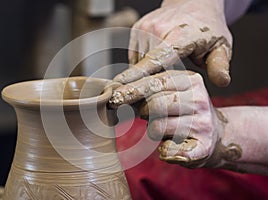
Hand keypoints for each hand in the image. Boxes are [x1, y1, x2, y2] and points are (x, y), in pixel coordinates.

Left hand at [109, 70, 226, 167]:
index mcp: (191, 80)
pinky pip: (169, 149)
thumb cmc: (183, 112)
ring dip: (153, 130)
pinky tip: (171, 146)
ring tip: (163, 128)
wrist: (214, 135)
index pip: (154, 82)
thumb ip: (147, 89)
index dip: (131, 90)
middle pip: (154, 104)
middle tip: (147, 115)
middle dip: (144, 112)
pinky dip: (163, 150)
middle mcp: (199, 99)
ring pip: (158, 127)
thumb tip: (115, 90)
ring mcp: (203, 123)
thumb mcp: (170, 92)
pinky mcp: (203, 146)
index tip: (114, 96)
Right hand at [115, 0, 231, 86]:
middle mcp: (157, 29)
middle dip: (145, 85)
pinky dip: (142, 66)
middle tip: (152, 98)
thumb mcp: (221, 47)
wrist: (193, 3)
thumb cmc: (206, 28)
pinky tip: (155, 64)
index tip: (122, 87)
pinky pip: (134, 56)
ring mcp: (144, 28)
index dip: (139, 76)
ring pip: (137, 63)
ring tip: (162, 73)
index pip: (156, 59)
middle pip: (144, 67)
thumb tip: (222, 82)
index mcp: (180, 35)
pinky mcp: (136, 29)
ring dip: (145, 75)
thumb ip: (220, 66)